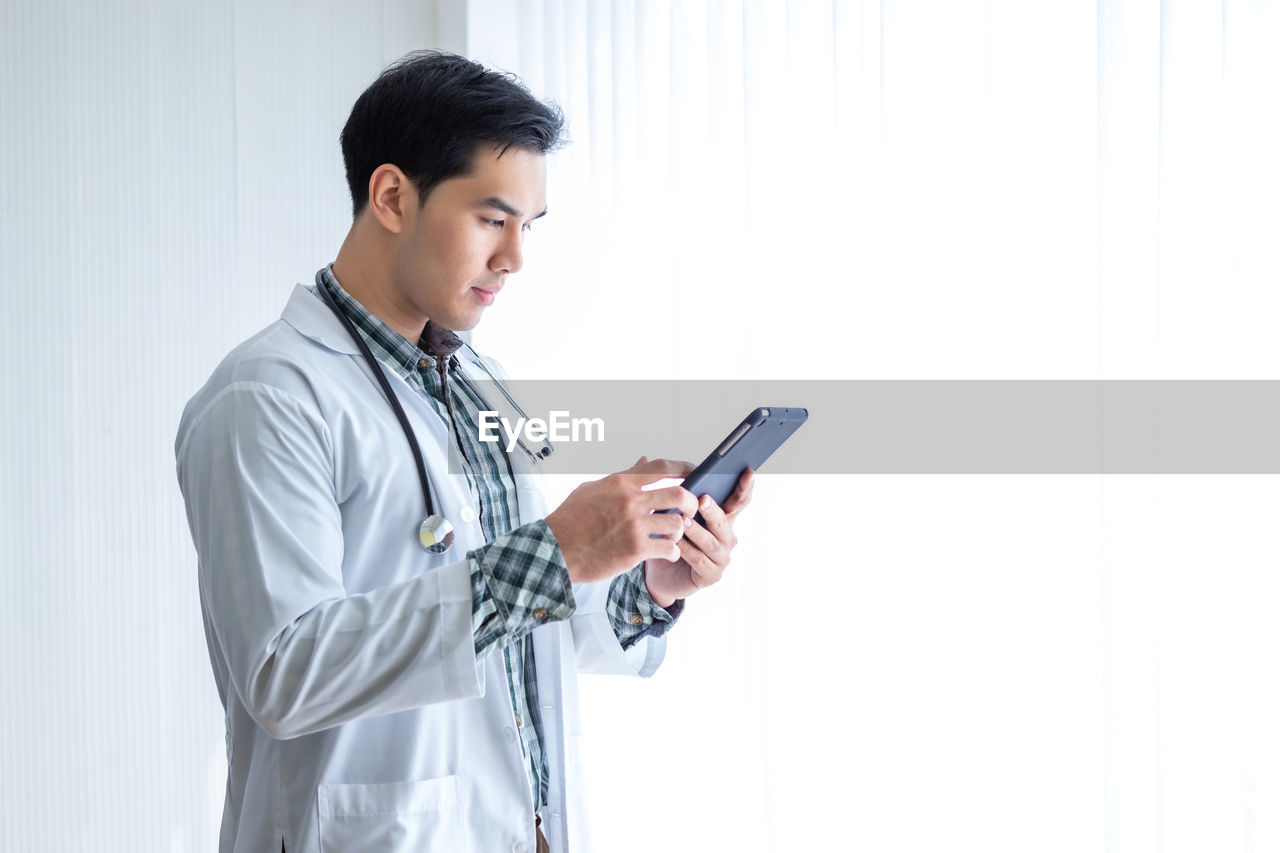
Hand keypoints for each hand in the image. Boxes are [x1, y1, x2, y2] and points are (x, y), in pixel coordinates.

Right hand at [545, 457, 698, 584]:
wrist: (553, 550)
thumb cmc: (569, 520)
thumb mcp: (591, 489)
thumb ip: (621, 476)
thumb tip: (643, 460)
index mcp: (620, 483)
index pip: (661, 467)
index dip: (683, 467)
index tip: (695, 471)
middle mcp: (630, 501)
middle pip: (679, 494)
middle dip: (690, 503)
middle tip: (688, 511)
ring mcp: (634, 526)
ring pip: (677, 524)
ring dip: (678, 531)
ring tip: (670, 536)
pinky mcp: (635, 550)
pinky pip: (668, 548)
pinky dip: (671, 552)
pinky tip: (664, 552)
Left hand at [644, 468, 754, 607]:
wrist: (657, 573)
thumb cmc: (666, 537)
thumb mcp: (666, 510)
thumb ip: (659, 485)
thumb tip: (645, 456)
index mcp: (721, 517)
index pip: (738, 500)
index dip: (744, 487)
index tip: (747, 471)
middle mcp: (726, 536)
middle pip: (725, 520)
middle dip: (713, 510)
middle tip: (702, 499)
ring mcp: (721, 557)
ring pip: (712, 542)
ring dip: (697, 531)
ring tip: (684, 522)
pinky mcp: (712, 575)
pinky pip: (700, 561)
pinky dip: (687, 551)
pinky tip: (675, 544)